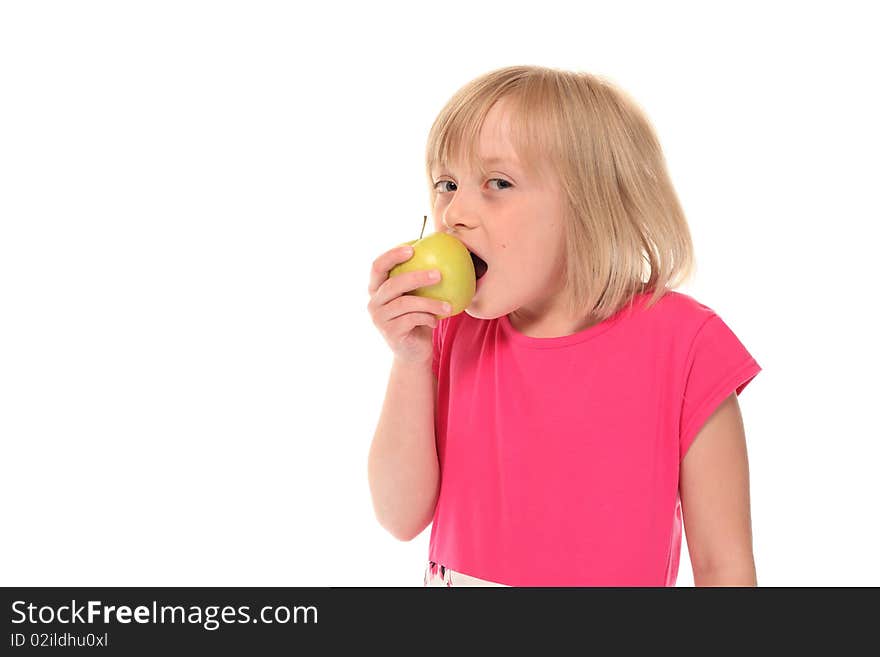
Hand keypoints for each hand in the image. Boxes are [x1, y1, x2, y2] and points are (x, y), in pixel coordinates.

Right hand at [367, 245, 449, 364]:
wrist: (413, 352)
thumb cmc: (417, 319)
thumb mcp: (418, 297)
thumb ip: (420, 280)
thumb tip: (443, 253)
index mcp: (377, 289)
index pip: (377, 266)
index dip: (391, 255)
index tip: (412, 248)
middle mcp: (374, 302)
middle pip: (393, 284)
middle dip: (416, 277)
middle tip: (438, 274)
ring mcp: (379, 318)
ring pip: (405, 303)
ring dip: (430, 303)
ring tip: (448, 305)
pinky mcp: (390, 332)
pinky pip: (412, 319)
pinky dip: (428, 318)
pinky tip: (437, 320)